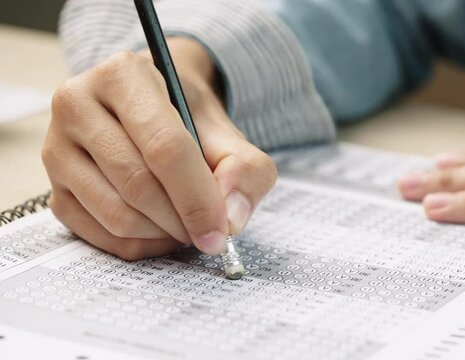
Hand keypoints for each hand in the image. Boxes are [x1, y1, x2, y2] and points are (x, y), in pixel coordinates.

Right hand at [43, 38, 275, 260]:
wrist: (156, 113)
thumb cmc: (191, 122)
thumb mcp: (229, 135)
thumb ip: (245, 170)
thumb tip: (231, 220)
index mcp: (122, 76)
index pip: (164, 147)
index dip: (198, 198)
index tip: (222, 231)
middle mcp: (77, 104)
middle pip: (138, 184)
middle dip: (182, 219)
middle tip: (209, 231)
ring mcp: (56, 149)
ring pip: (116, 215)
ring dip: (162, 234)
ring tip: (186, 224)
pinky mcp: (53, 189)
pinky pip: (98, 235)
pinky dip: (139, 244)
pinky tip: (160, 230)